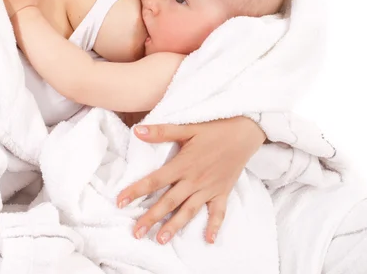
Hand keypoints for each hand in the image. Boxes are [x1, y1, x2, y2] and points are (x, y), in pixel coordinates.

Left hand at [117, 116, 265, 243]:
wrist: (245, 132)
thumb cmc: (216, 127)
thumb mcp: (189, 127)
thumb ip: (162, 131)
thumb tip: (137, 131)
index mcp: (183, 164)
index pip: (155, 180)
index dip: (136, 190)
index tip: (120, 202)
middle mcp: (194, 180)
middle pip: (169, 201)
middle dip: (151, 217)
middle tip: (136, 232)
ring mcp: (209, 188)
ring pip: (189, 211)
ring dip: (175, 226)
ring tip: (161, 240)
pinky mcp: (223, 191)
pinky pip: (218, 212)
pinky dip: (214, 226)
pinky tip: (209, 239)